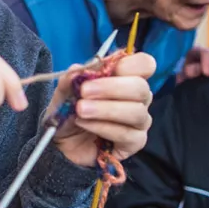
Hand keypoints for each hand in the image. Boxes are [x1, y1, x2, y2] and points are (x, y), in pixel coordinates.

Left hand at [51, 52, 154, 167]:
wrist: (64, 143)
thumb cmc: (71, 112)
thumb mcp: (65, 92)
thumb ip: (70, 78)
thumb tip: (77, 69)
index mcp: (127, 78)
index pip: (144, 64)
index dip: (129, 64)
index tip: (104, 69)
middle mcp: (139, 98)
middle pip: (141, 88)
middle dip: (111, 87)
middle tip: (84, 91)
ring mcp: (140, 121)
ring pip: (136, 112)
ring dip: (105, 109)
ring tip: (81, 110)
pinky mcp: (135, 143)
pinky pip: (126, 134)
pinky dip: (102, 127)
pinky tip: (84, 124)